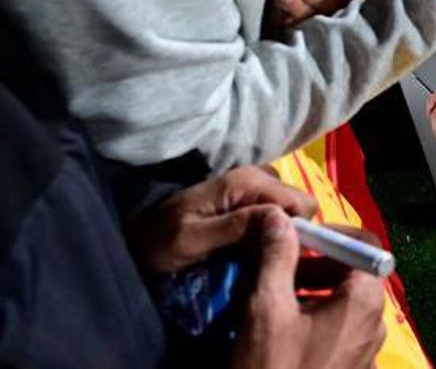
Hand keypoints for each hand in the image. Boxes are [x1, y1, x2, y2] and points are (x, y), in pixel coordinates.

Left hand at [128, 166, 316, 273]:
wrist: (134, 233)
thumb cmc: (158, 240)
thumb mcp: (192, 239)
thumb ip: (237, 227)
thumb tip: (281, 220)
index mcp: (247, 182)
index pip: (302, 203)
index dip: (298, 231)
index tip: (278, 257)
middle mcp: (256, 176)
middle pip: (299, 206)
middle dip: (288, 233)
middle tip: (262, 258)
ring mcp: (252, 186)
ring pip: (288, 212)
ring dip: (277, 234)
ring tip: (252, 255)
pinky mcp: (247, 198)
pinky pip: (274, 214)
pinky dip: (267, 232)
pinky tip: (247, 248)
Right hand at [231, 209, 386, 368]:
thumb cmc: (271, 367)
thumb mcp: (266, 306)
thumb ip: (277, 256)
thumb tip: (280, 217)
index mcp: (365, 300)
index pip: (364, 244)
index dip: (330, 234)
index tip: (295, 239)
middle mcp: (375, 324)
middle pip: (354, 273)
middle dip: (316, 264)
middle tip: (277, 268)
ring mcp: (366, 352)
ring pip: (344, 303)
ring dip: (312, 292)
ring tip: (274, 300)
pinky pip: (340, 332)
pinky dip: (315, 321)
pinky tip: (282, 332)